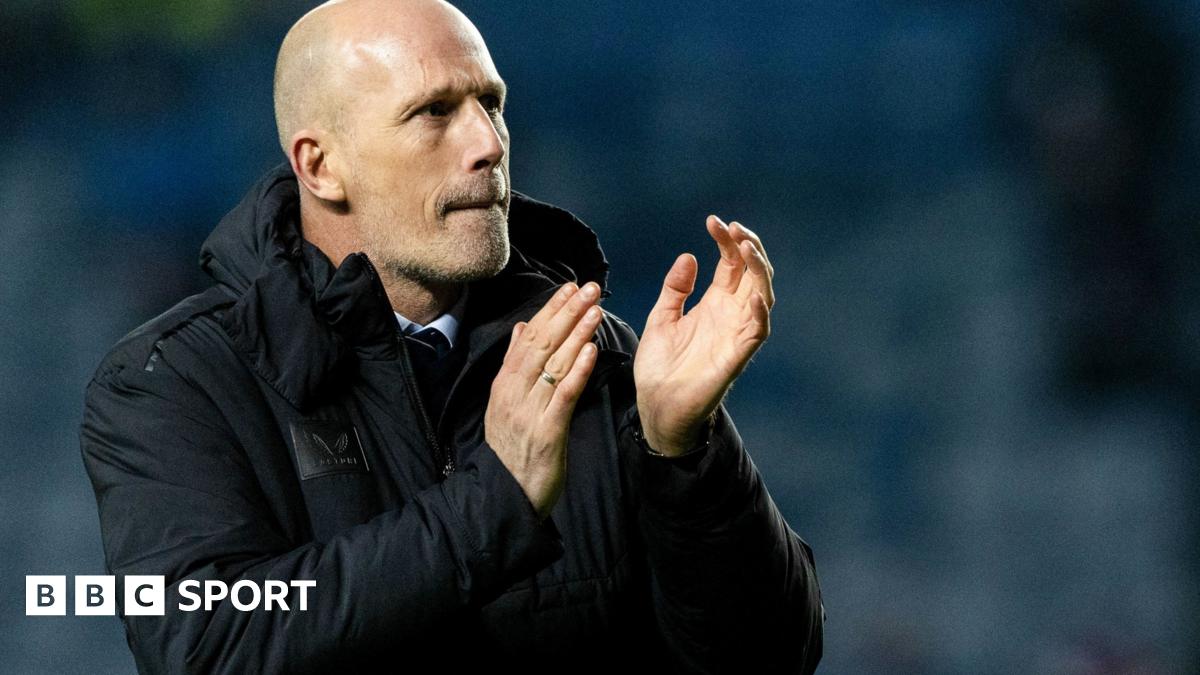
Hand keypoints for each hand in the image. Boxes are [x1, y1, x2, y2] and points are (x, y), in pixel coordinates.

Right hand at [485, 281, 602, 518]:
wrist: (507, 495)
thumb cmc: (512, 450)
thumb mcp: (505, 404)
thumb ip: (514, 365)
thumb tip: (522, 328)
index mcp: (505, 384)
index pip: (528, 338)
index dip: (550, 311)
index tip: (570, 287)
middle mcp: (514, 393)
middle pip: (541, 344)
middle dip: (566, 313)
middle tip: (589, 288)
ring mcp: (529, 411)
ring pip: (554, 364)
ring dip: (576, 333)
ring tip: (595, 309)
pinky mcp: (546, 432)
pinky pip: (563, 395)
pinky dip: (576, 370)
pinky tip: (590, 350)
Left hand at [634, 216, 773, 455]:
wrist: (656, 405)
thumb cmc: (660, 366)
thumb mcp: (661, 317)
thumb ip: (675, 289)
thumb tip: (689, 256)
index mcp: (714, 303)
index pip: (731, 263)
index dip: (727, 240)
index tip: (713, 221)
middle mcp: (731, 314)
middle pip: (753, 273)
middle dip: (748, 247)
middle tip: (734, 228)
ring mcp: (737, 333)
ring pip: (763, 295)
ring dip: (759, 271)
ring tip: (748, 248)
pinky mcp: (737, 355)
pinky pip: (758, 331)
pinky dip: (760, 312)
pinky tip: (754, 296)